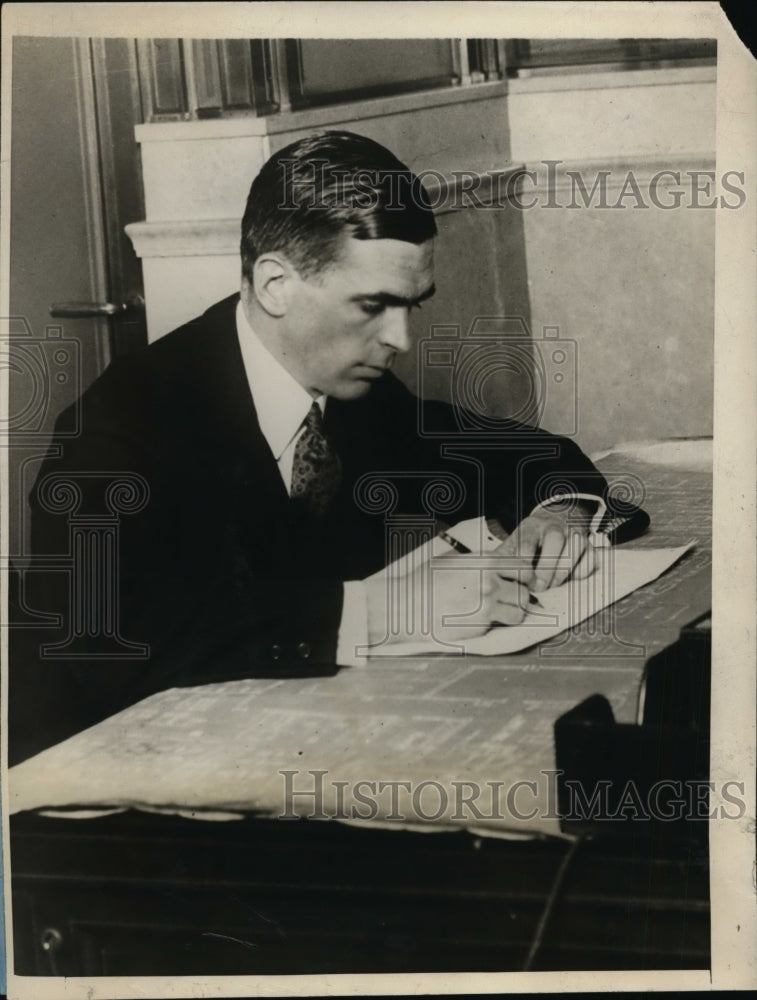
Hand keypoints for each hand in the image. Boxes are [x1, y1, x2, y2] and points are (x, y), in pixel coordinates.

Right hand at [365, 550, 530, 645]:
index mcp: (484, 562)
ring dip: (514, 613)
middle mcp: (489, 582)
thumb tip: (495, 563)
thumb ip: (477, 561)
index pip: (523, 568)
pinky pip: (499, 626)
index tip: (522, 582)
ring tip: (503, 613)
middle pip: (524, 592)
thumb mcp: (451, 560)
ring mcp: (486, 606)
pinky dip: (495, 624)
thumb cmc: (424, 582)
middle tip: (513, 600)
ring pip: (519, 613)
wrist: (405, 607)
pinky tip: (481, 620)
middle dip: (521, 596)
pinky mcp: (479, 627)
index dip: (525, 576)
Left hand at [496, 509, 595, 593]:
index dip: (524, 564)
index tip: (521, 580)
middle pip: (555, 540)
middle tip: (538, 588)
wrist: (552, 523)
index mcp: (531, 526)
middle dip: (546, 568)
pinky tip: (568, 580)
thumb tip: (491, 578)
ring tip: (552, 585)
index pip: (526, 541)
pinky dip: (581, 572)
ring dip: (563, 572)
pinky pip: (590, 559)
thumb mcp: (514, 544)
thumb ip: (504, 560)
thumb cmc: (530, 541)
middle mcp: (555, 526)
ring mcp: (574, 533)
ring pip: (575, 548)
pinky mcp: (588, 545)